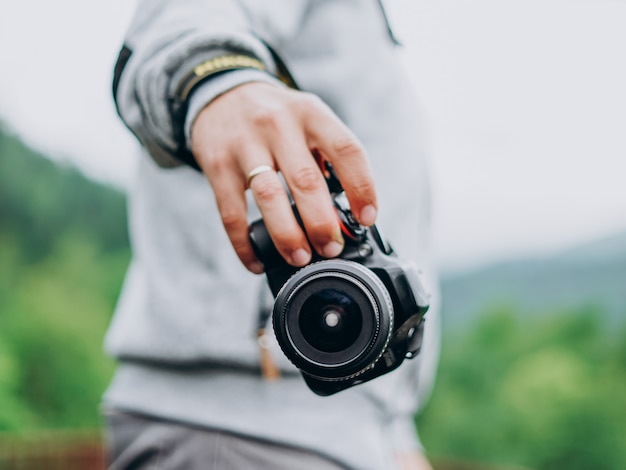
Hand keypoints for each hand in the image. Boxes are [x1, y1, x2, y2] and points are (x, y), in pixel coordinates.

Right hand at [190, 82, 377, 272]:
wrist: (219, 95)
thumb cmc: (276, 117)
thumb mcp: (307, 118)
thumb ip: (327, 155)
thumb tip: (349, 213)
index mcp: (311, 114)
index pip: (346, 150)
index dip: (362, 188)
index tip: (367, 219)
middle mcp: (278, 124)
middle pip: (306, 180)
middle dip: (322, 222)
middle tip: (331, 248)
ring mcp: (244, 144)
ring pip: (269, 196)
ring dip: (287, 234)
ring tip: (300, 257)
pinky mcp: (216, 164)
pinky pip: (231, 212)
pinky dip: (244, 243)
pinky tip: (257, 261)